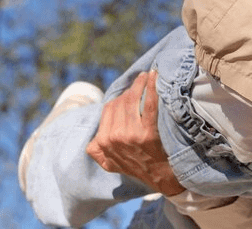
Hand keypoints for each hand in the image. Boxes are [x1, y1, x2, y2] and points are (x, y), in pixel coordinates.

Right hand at [85, 71, 183, 196]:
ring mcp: (130, 135)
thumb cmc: (136, 165)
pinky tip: (154, 76)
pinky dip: (151, 87)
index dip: (120, 97)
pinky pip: (149, 104)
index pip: (109, 109)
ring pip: (132, 100)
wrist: (159, 176)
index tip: (129, 89)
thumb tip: (92, 141)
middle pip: (120, 102)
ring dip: (140, 84)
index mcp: (101, 142)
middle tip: (140, 81)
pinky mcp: (148, 133)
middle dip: (131, 90)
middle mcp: (113, 137)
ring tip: (146, 76)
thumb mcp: (109, 162)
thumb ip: (97, 149)